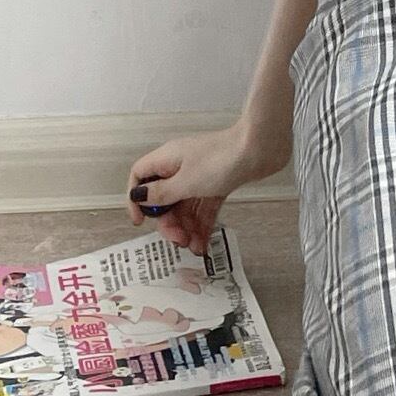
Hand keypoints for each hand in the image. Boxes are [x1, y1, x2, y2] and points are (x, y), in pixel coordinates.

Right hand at [125, 120, 282, 252]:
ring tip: (193, 246)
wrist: (259, 149)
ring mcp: (200, 175)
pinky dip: (202, 224)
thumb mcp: (185, 182)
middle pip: (164, 198)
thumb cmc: (221, 159)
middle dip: (168, 221)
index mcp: (167, 159)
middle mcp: (181, 166)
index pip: (141, 176)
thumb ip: (161, 193)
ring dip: (186, 227)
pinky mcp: (218, 183)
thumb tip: (138, 196)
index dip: (136, 199)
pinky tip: (203, 242)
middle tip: (177, 239)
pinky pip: (203, 207)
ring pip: (185, 205)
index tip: (140, 221)